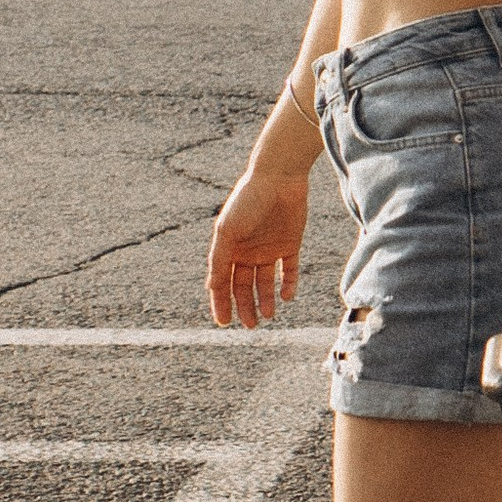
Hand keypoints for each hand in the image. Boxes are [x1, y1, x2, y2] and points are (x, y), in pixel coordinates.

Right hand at [208, 164, 307, 329]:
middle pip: (244, 286)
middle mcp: (248, 250)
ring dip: (266, 300)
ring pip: (266, 282)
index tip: (223, 322)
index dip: (221, 302)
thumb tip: (211, 287)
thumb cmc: (248, 199)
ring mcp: (269, 248)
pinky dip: (288, 285)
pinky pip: (289, 270)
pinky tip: (287, 296)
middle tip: (251, 325)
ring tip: (268, 316)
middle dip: (245, 307)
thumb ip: (219, 258)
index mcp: (229, 247)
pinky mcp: (290, 244)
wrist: (279, 176)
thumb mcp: (228, 229)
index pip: (223, 281)